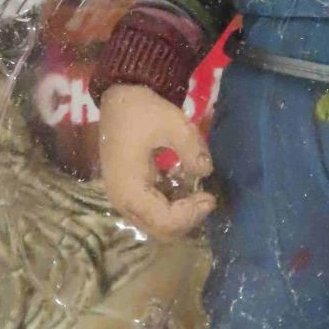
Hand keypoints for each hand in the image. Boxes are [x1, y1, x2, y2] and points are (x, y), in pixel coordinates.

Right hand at [98, 83, 215, 240]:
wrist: (118, 97)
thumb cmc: (141, 111)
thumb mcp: (173, 124)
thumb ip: (192, 149)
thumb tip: (206, 171)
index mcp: (129, 190)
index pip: (165, 221)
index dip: (192, 214)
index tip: (210, 196)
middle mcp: (122, 201)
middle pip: (160, 231)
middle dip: (188, 219)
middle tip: (206, 198)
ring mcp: (123, 199)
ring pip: (156, 226)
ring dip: (180, 216)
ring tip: (198, 195)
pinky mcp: (129, 192)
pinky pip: (152, 213)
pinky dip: (172, 207)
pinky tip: (185, 189)